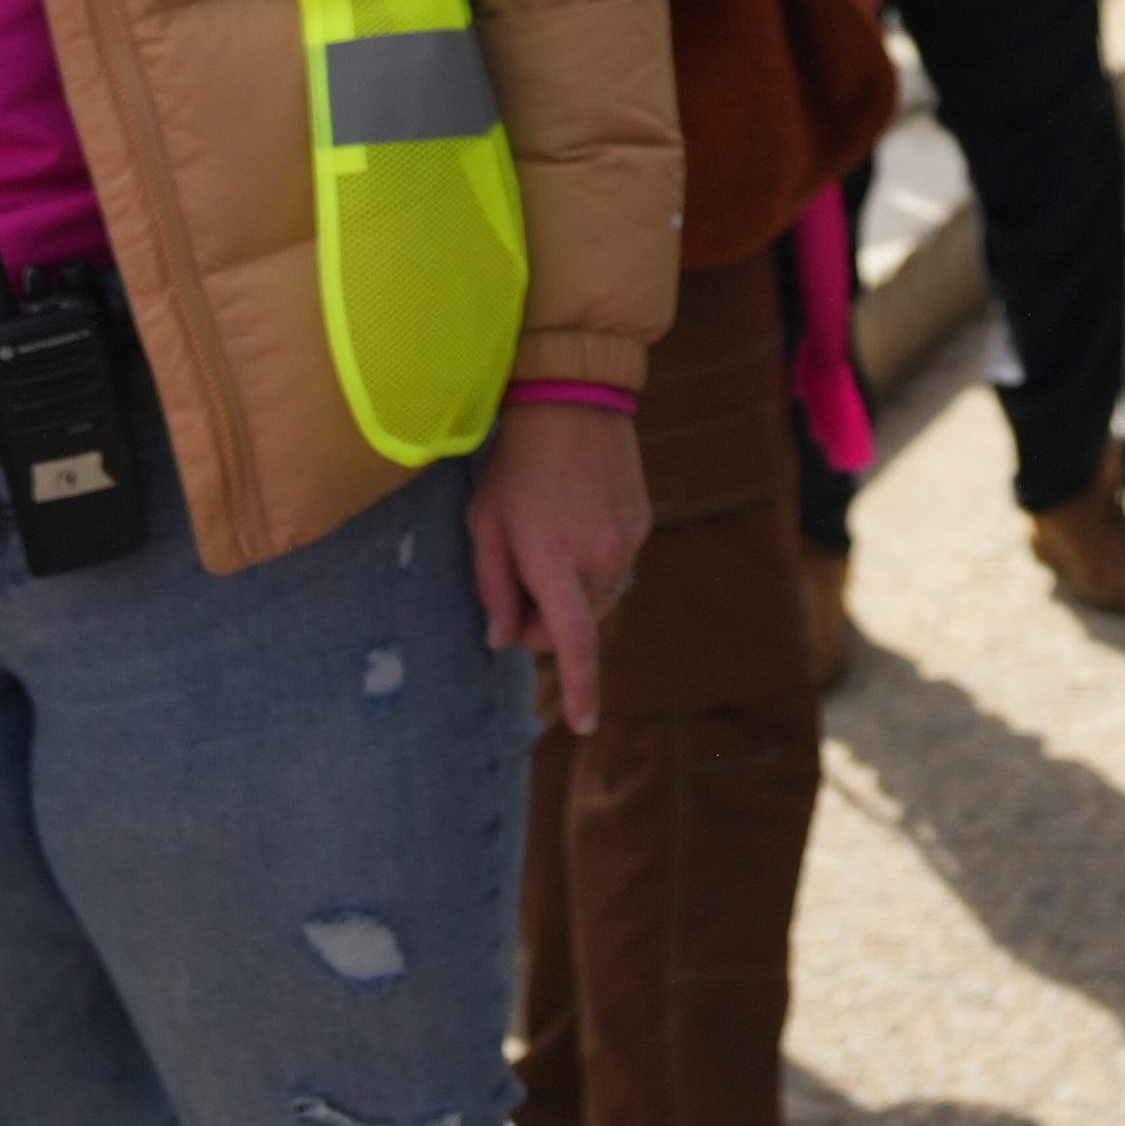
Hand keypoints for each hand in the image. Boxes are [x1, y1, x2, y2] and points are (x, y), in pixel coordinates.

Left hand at [467, 398, 649, 733]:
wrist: (572, 400)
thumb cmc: (514, 463)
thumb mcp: (483, 523)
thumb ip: (492, 586)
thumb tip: (502, 638)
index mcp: (554, 562)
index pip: (571, 643)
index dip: (577, 689)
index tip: (582, 725)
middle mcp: (599, 558)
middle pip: (575, 623)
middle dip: (546, 620)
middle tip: (516, 582)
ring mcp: (627, 540)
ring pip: (597, 598)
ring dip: (571, 592)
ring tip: (545, 541)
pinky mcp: (641, 523)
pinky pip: (615, 565)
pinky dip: (591, 563)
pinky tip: (571, 521)